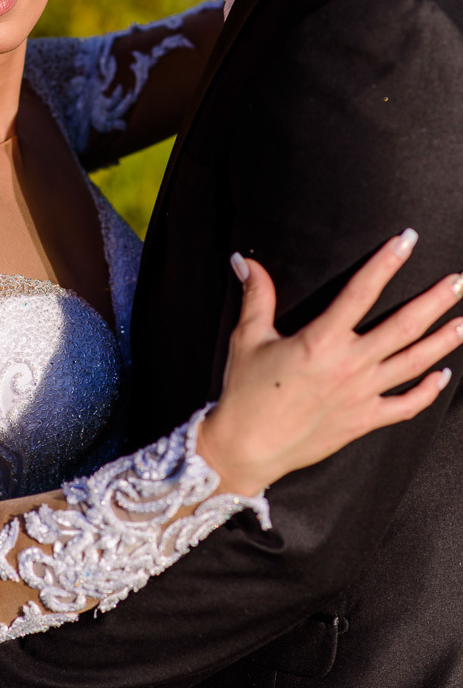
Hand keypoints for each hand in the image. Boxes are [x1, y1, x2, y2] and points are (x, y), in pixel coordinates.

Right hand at [198, 230, 461, 495]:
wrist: (247, 448)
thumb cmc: (245, 393)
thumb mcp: (248, 338)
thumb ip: (257, 296)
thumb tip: (246, 260)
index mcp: (321, 341)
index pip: (361, 292)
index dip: (386, 263)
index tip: (406, 240)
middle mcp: (350, 366)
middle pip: (403, 326)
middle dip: (435, 301)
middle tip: (458, 282)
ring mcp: (362, 395)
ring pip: (414, 363)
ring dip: (443, 340)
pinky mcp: (364, 420)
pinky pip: (406, 405)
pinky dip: (428, 391)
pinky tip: (444, 376)